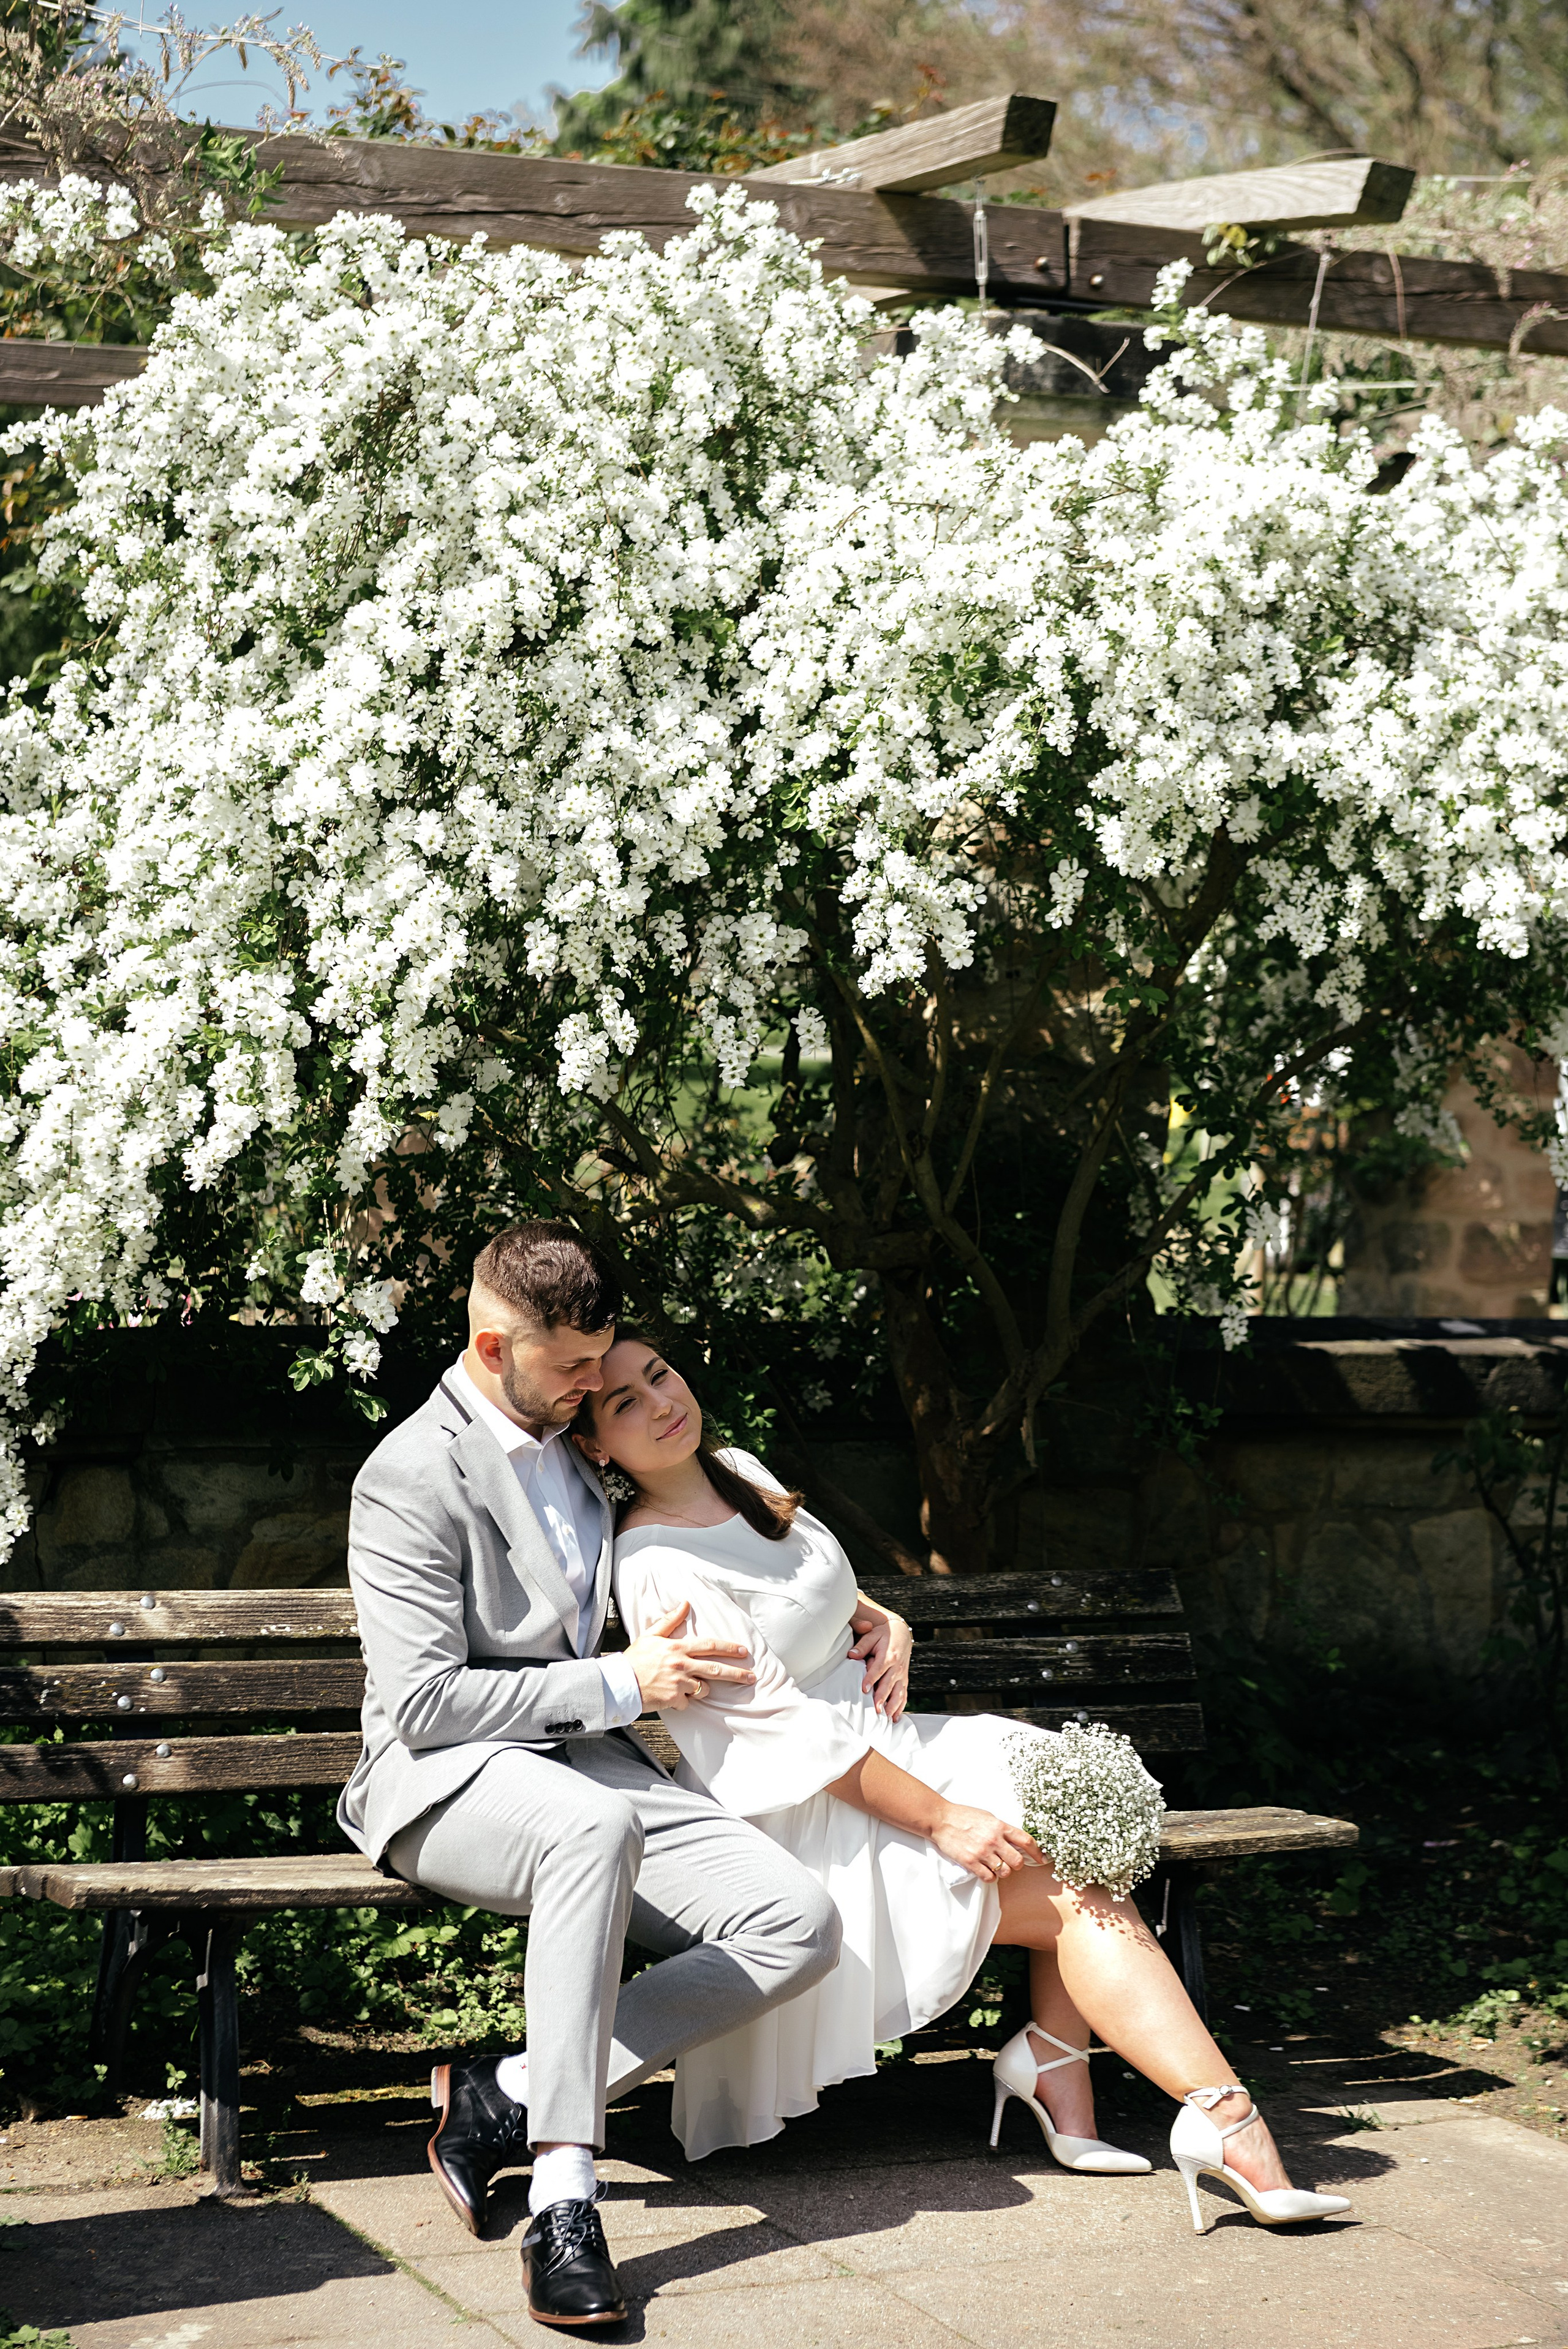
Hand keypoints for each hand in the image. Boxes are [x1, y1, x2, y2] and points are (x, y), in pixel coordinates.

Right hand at [623, 1601, 754, 1711]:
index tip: (744, 1652)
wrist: (619, 1683)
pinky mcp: (673, 1700)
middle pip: (715, 1669)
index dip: (729, 1648)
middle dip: (737, 1674)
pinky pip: (689, 1702)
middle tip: (751, 1677)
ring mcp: (678, 1683)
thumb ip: (670, 1620)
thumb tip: (685, 1603)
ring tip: (690, 1686)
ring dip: (702, 1689)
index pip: (710, 1646)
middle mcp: (681, 1665)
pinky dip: (685, 1701)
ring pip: (704, 1688)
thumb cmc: (634, 1659)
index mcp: (677, 1647)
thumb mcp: (651, 1635)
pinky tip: (674, 1697)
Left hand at [848, 1599, 911, 1718]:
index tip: (864, 1689)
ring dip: (893, 1706)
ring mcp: (902, 1675)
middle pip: (889, 1684)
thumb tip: (852, 1655)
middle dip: (883, 1697)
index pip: (879, 1669)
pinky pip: (904, 1695)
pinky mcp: (903, 1680)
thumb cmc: (882, 1635)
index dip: (871, 1679)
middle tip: (876, 1709)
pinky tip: (894, 1718)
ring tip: (886, 1717)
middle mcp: (897, 1667)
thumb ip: (862, 1646)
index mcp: (888, 1655)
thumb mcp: (872, 1635)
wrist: (901, 1633)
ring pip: (899, 1692)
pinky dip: (900, 1707)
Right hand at [929, 1801, 1043, 1883]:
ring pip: (1005, 1872)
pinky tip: (985, 1871)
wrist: (941, 1819)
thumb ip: (1002, 1828)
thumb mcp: (988, 1817)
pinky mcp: (970, 1862)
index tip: (1042, 1859)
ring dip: (1002, 1872)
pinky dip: (990, 1877)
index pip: (1026, 1841)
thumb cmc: (965, 1816)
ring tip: (994, 1865)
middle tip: (1009, 1862)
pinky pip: (989, 1878)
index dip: (1038, 1852)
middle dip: (1016, 1865)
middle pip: (1018, 1861)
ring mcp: (982, 1852)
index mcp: (1000, 1826)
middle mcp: (994, 1840)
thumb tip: (1017, 1840)